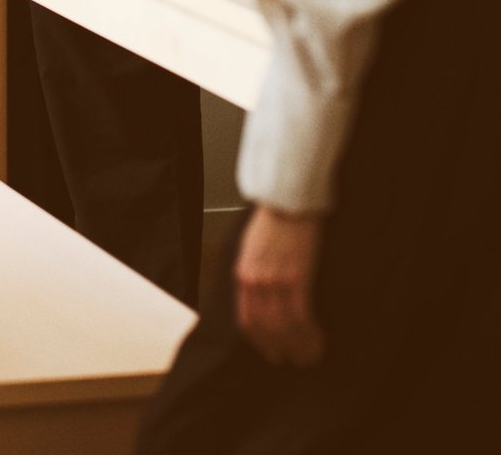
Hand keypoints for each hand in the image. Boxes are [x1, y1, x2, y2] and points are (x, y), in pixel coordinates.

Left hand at [234, 205, 324, 366]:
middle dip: (281, 350)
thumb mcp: (251, 248)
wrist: (287, 201)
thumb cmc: (272, 221)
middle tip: (295, 360)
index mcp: (242, 274)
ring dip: (299, 347)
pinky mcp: (297, 279)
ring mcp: (275, 282)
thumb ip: (253, 274)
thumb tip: (261, 299)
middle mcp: (255, 282)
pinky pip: (301, 318)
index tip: (271, 352)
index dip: (260, 342)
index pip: (247, 320)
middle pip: (266, 329)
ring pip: (284, 328)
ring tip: (310, 356)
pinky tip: (318, 340)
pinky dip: (310, 335)